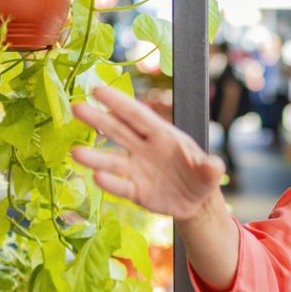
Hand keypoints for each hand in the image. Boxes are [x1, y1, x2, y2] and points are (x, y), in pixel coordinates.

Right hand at [71, 86, 224, 219]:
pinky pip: (120, 185)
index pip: (139, 116)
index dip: (120, 103)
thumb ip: (211, 168)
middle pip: (118, 131)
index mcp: (162, 136)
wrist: (196, 202)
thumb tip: (215, 165)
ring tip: (75, 153)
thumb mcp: (210, 173)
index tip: (98, 89)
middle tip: (76, 107)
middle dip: (98, 119)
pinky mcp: (135, 191)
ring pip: (113, 160)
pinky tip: (96, 177)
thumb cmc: (201, 177)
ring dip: (94, 157)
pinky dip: (109, 182)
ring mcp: (137, 169)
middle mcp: (144, 149)